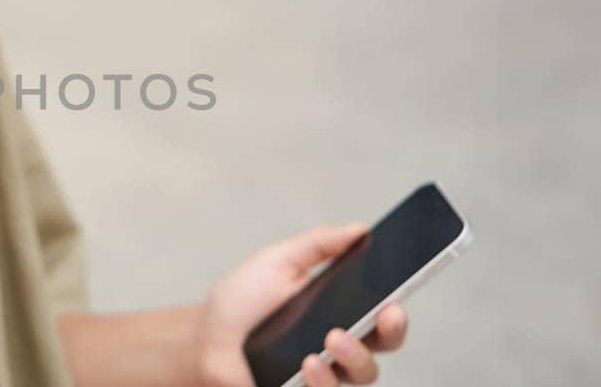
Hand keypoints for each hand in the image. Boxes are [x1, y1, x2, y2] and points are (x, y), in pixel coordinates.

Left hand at [192, 225, 409, 385]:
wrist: (203, 335)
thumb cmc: (241, 301)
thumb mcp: (278, 262)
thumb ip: (317, 245)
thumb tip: (358, 229)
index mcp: (340, 317)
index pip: (383, 322)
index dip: (396, 316)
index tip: (397, 302)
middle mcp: (336, 352)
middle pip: (380, 353)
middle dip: (389, 335)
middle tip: (381, 316)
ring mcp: (319, 378)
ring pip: (357, 378)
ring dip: (353, 358)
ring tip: (331, 339)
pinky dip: (322, 382)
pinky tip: (308, 364)